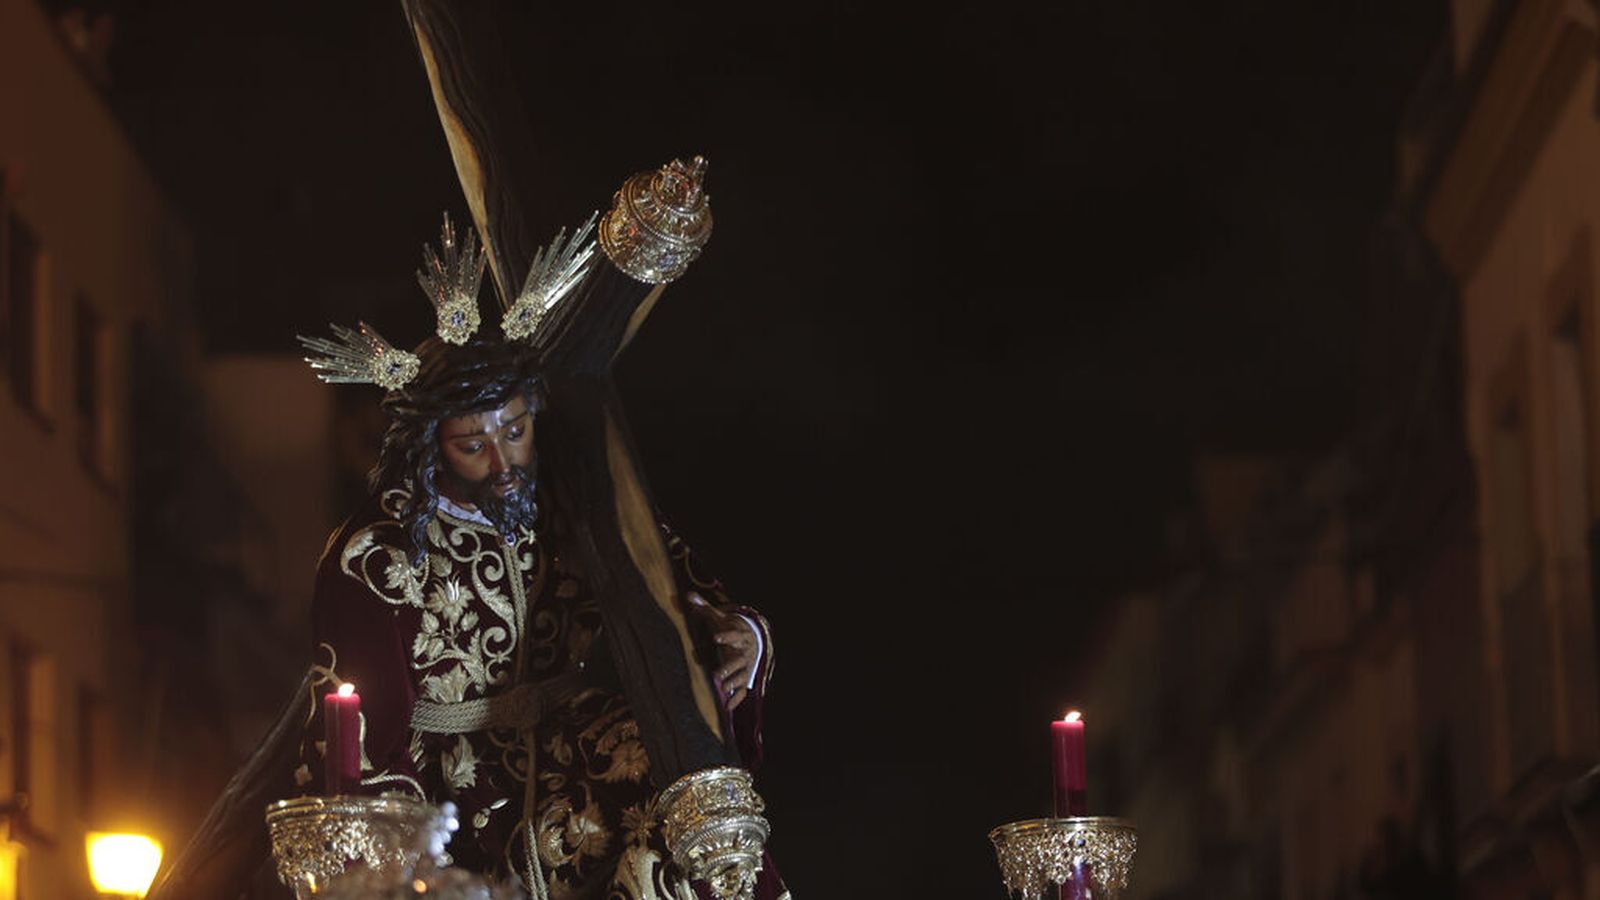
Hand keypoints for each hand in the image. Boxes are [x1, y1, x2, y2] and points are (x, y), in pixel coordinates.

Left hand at [688, 592, 757, 709]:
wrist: (754, 638)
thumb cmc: (732, 628)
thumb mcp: (720, 618)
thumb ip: (704, 609)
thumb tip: (687, 595)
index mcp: (739, 635)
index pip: (734, 635)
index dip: (726, 636)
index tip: (716, 638)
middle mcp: (745, 652)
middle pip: (739, 660)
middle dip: (729, 667)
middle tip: (716, 674)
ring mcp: (747, 666)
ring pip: (742, 676)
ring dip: (733, 683)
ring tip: (722, 690)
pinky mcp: (746, 677)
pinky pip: (743, 690)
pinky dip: (737, 699)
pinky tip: (729, 709)